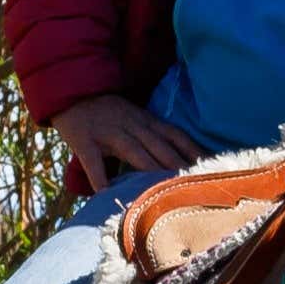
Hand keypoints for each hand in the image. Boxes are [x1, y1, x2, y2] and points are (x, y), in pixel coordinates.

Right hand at [50, 97, 206, 190]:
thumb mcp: (136, 118)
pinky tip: (107, 195)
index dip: (194, 153)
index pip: (177, 137)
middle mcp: (132, 125)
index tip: (213, 169)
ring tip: (162, 192)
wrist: (71, 88)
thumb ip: (154, 137)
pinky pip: (93, 161)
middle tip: (195, 187)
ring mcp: (108, 132)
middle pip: (160, 147)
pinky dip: (100, 177)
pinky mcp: (84, 140)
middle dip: (178, 167)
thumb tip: (181, 163)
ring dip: (149, 170)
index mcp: (146, 121)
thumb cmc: (108, 111)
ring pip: (133, 152)